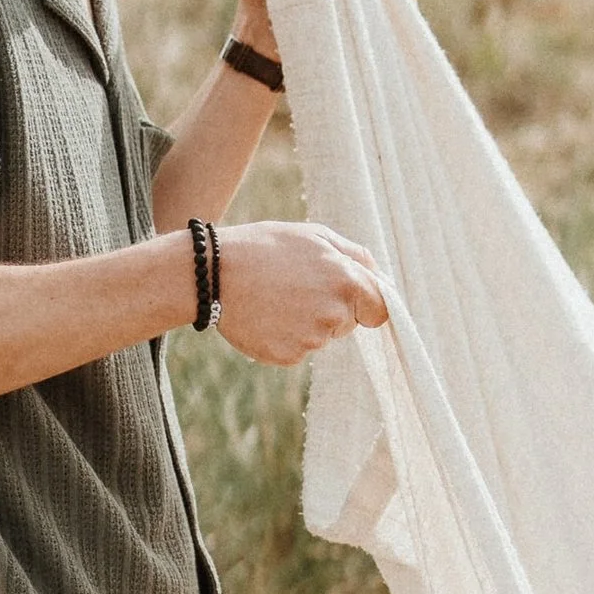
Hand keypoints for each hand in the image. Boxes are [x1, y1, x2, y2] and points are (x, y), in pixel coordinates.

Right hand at [215, 221, 388, 365]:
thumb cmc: (265, 247)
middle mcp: (335, 315)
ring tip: (276, 297)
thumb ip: (355, 256)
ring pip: (321, 336)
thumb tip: (381, 277)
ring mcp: (311, 340)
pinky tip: (265, 314)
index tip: (353, 300)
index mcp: (348, 283)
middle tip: (296, 287)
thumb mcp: (315, 236)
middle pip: (348, 323)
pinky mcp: (288, 356)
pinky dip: (285, 336)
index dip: (368, 304)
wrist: (213, 273)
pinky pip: (297, 349)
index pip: (381, 310)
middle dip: (332, 309)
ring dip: (306, 322)